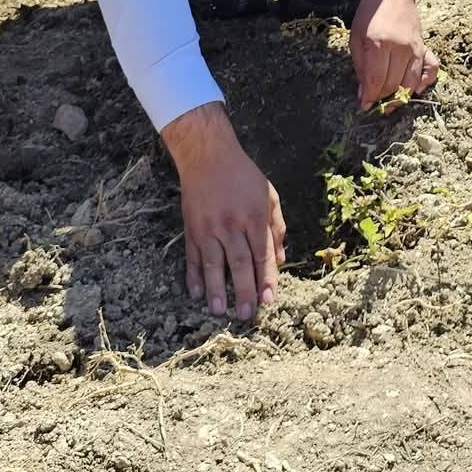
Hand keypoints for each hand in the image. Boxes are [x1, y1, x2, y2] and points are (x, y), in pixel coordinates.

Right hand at [162, 103, 284, 319]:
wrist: (208, 156)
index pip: (262, 254)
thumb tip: (280, 260)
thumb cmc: (243, 176)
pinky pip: (192, 256)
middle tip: (246, 315)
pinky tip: (196, 293)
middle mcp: (231, 224)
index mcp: (254, 216)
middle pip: (239, 263)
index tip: (268, 300)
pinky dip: (194, 276)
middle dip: (243, 291)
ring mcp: (209, 227)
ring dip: (216, 290)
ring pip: (213, 264)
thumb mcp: (268, 196)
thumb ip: (275, 228)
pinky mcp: (191, 228)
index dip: (266, 279)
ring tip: (218, 311)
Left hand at [350, 0, 438, 109]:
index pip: (376, 80)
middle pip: (393, 84)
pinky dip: (425, 83)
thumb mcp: (356, 39)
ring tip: (390, 101)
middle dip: (382, 98)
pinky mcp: (424, 47)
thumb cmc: (370, 15)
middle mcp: (399, 48)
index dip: (370, 97)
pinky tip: (415, 89)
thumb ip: (360, 67)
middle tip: (374, 102)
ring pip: (411, 82)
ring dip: (400, 96)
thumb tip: (364, 93)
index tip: (365, 105)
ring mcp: (415, 48)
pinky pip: (430, 70)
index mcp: (378, 44)